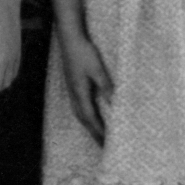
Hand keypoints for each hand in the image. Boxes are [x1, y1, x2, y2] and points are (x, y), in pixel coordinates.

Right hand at [57, 29, 111, 144]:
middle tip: (103, 147)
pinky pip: (79, 107)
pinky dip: (85, 116)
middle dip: (94, 134)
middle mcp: (74, 94)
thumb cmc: (84, 52)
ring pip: (80, 114)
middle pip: (84, 120)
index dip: (100, 132)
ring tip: (98, 135)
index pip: (91, 119)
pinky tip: (90, 115)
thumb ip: (106, 87)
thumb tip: (115, 104)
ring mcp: (72, 90)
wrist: (69, 38)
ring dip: (89, 126)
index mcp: (80, 93)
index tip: (108, 144)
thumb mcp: (98, 69)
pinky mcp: (72, 84)